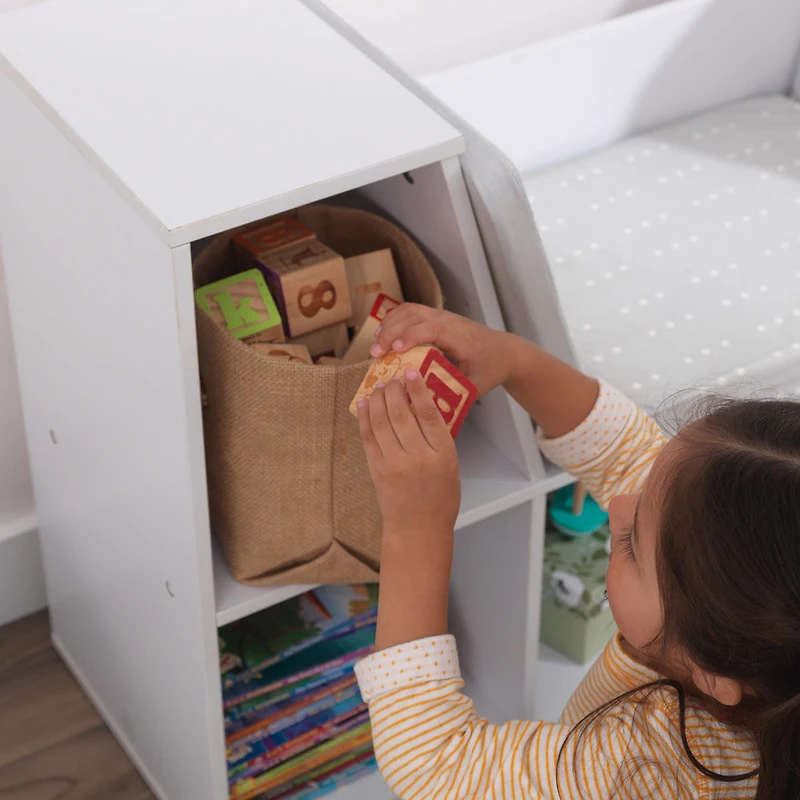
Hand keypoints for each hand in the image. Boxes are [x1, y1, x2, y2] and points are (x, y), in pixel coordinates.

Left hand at [357, 368, 459, 537]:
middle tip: (393, 378)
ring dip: (379, 399)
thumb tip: (421, 403)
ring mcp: (394, 463)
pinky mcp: (376, 469)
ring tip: (380, 387)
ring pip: (381, 421)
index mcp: (441, 454)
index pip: (428, 413)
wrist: (418, 528)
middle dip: (394, 389)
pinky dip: (365, 417)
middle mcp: (417, 457)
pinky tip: (365, 403)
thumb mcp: (450, 464)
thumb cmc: (440, 496)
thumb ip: (437, 435)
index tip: (411, 371)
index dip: (418, 388)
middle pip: (401, 412)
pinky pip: (368, 437)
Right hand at [370, 304, 512, 397]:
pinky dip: (394, 320)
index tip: (394, 350)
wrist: (505, 351)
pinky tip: (383, 335)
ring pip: (409, 310)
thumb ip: (451, 394)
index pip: (431, 329)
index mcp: (459, 337)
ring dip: (389, 325)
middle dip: (391, 333)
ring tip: (375, 345)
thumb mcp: (474, 386)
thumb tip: (422, 405)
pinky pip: (410, 311)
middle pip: (414, 316)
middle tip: (374, 355)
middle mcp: (449, 321)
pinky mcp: (435, 316)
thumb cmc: (490, 369)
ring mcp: (441, 315)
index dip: (411, 336)